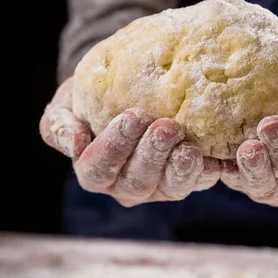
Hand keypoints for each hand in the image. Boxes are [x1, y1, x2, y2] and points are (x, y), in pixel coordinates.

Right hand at [39, 77, 220, 205]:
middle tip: (166, 127)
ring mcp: (158, 185)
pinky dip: (208, 171)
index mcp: (95, 171)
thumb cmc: (91, 98)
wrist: (125, 90)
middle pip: (137, 180)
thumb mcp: (67, 104)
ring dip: (180, 169)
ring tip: (190, 148)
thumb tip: (73, 142)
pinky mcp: (186, 179)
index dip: (113, 147)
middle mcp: (126, 185)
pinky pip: (199, 181)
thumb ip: (60, 123)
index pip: (99, 168)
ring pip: (169, 187)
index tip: (130, 117)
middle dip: (152, 155)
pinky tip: (217, 158)